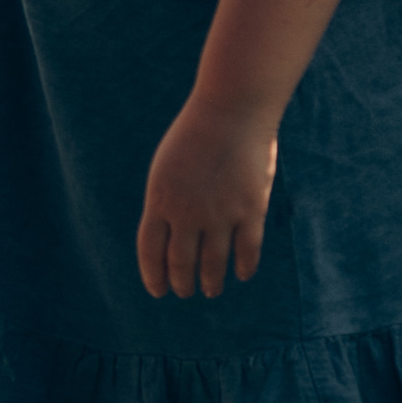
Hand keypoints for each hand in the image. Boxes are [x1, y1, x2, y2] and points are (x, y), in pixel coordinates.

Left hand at [138, 100, 279, 301]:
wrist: (232, 110)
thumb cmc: (196, 135)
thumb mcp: (166, 167)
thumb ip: (166, 202)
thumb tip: (169, 236)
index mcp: (160, 200)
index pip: (151, 252)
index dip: (154, 276)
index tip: (159, 290)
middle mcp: (187, 213)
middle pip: (181, 264)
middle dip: (182, 283)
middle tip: (186, 291)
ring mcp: (220, 214)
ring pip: (213, 265)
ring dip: (211, 282)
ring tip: (210, 289)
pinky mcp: (251, 210)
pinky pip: (247, 251)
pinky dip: (244, 267)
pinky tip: (241, 274)